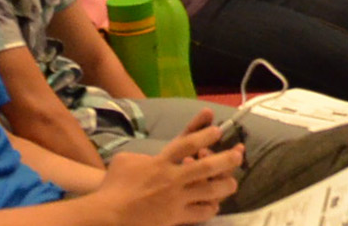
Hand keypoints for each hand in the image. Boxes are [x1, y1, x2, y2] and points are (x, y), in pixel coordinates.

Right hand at [91, 117, 244, 225]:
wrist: (109, 215)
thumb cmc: (113, 186)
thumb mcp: (125, 160)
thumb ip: (143, 156)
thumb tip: (151, 158)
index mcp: (160, 162)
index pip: (186, 144)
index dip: (204, 135)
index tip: (217, 130)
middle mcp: (172, 180)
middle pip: (206, 167)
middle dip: (226, 159)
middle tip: (238, 154)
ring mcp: (176, 200)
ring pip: (210, 192)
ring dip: (225, 186)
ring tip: (232, 182)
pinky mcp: (176, 218)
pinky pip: (201, 213)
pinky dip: (210, 208)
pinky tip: (214, 205)